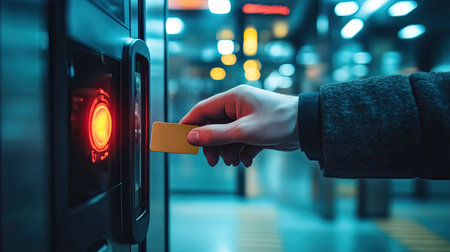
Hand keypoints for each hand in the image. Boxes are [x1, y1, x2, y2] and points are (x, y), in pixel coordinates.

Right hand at [180, 85, 298, 166]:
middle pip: (213, 126)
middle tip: (213, 161)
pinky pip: (239, 142)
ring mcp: (246, 118)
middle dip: (212, 145)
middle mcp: (237, 106)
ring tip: (234, 161)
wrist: (308, 126)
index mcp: (233, 98)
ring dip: (227, 151)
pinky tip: (247, 160)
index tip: (178, 138)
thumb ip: (216, 135)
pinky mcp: (255, 130)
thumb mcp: (244, 131)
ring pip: (226, 136)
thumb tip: (191, 136)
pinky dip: (240, 152)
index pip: (202, 109)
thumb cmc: (278, 122)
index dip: (189, 124)